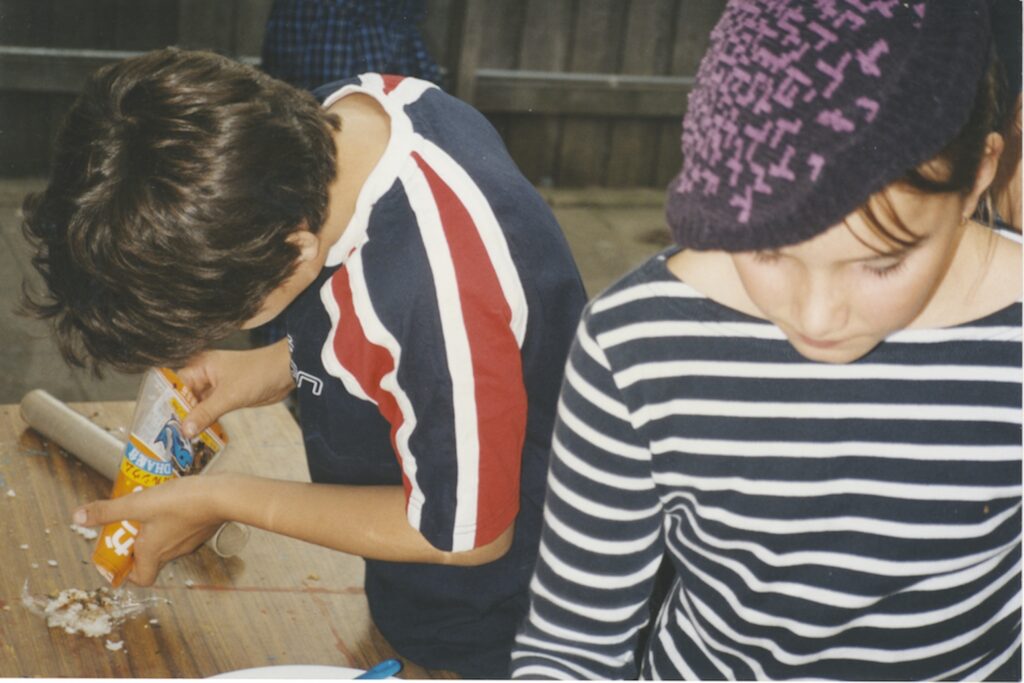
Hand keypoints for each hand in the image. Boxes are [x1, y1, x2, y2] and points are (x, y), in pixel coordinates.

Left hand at [72, 475, 224, 585]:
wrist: (222, 496)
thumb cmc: (181, 503)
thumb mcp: (138, 503)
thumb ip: (108, 510)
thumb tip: (78, 517)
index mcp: (154, 552)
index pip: (140, 578)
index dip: (127, 572)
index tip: (119, 556)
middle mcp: (172, 552)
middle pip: (151, 560)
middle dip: (137, 546)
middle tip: (129, 527)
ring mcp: (190, 542)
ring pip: (167, 546)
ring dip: (155, 534)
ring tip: (148, 513)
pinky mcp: (202, 530)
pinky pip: (182, 534)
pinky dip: (173, 524)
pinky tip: (172, 505)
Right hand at [177, 339, 293, 436]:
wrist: (285, 372)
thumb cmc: (258, 374)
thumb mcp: (229, 396)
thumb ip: (205, 413)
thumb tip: (185, 430)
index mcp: (199, 366)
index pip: (175, 385)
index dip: (166, 404)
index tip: (157, 423)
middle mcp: (204, 375)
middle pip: (184, 397)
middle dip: (177, 416)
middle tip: (166, 437)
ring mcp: (215, 387)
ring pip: (197, 406)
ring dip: (191, 421)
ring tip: (178, 441)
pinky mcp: (225, 397)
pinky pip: (209, 411)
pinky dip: (204, 422)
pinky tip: (196, 436)